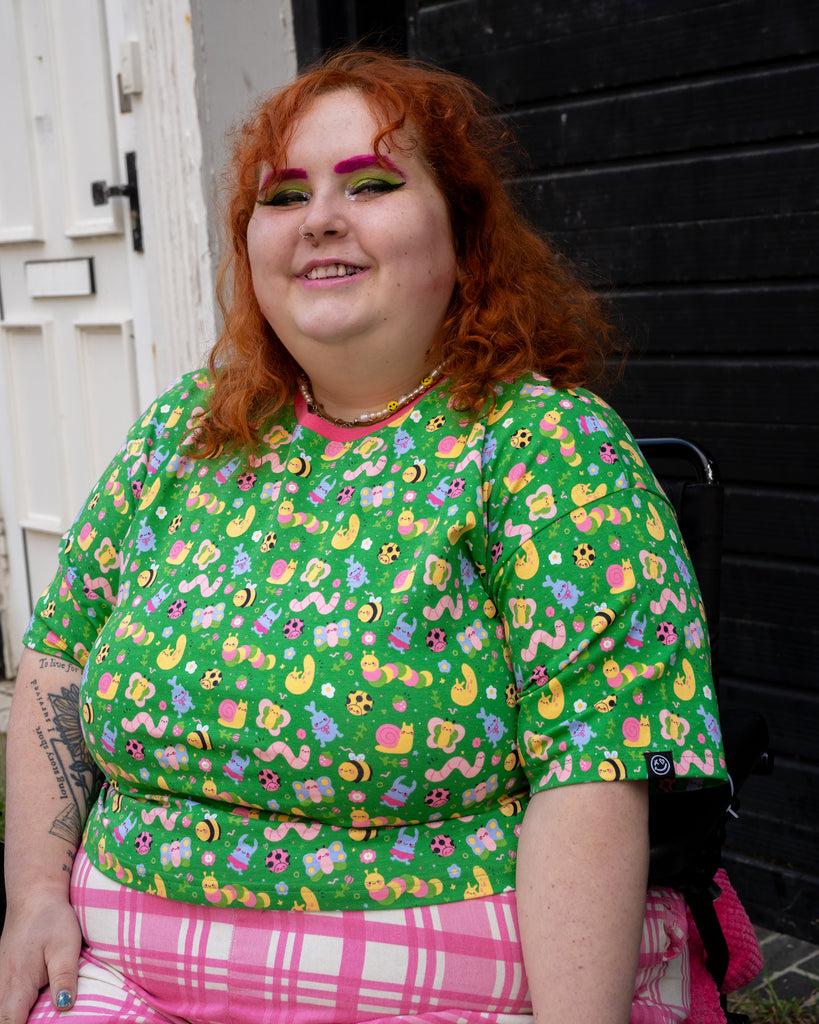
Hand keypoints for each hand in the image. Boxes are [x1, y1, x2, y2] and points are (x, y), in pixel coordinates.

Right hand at [0, 895, 81, 1021]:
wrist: (34, 897)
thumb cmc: (51, 919)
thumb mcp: (65, 946)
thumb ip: (64, 977)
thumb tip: (64, 1006)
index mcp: (18, 984)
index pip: (10, 1023)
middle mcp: (4, 985)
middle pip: (5, 1019)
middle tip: (45, 1018)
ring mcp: (1, 980)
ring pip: (4, 1009)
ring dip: (19, 1015)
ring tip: (39, 1013)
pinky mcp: (6, 975)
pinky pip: (6, 998)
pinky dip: (16, 1006)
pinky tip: (31, 1006)